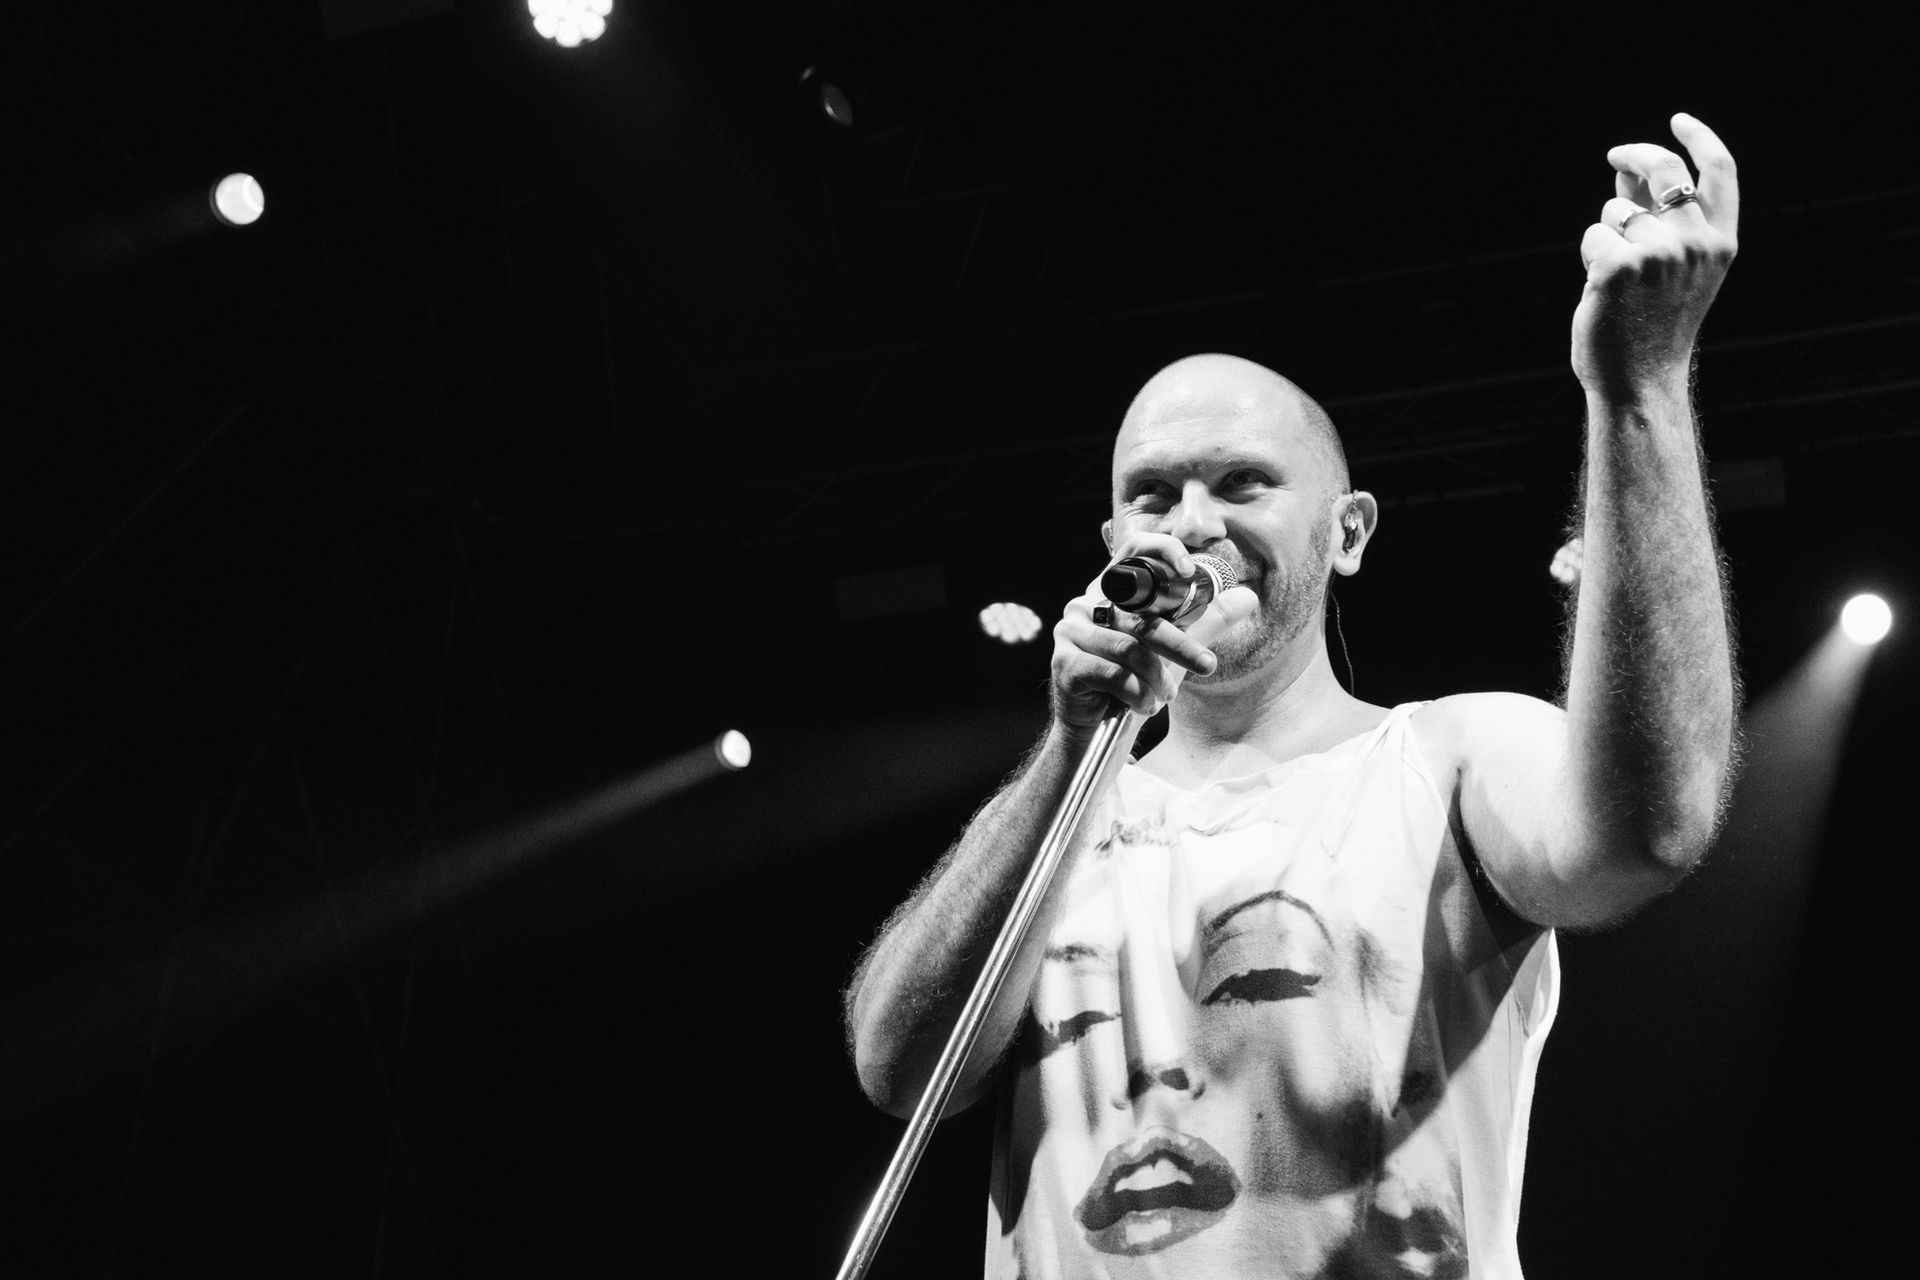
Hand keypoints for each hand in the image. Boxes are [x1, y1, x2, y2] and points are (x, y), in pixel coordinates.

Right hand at [1049, 533, 1258, 730]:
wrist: (1097, 726)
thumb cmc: (1134, 678)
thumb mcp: (1176, 646)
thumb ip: (1207, 619)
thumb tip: (1248, 596)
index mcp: (1113, 591)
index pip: (1133, 550)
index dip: (1162, 550)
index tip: (1190, 570)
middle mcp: (1087, 605)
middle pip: (1140, 616)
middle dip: (1179, 645)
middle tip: (1207, 665)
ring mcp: (1072, 633)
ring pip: (1129, 649)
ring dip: (1156, 678)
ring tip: (1165, 695)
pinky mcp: (1065, 663)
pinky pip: (1112, 674)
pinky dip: (1136, 693)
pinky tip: (1143, 704)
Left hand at [1573, 112, 1738, 399]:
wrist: (1639, 381)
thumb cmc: (1651, 327)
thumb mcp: (1670, 269)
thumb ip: (1657, 218)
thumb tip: (1628, 168)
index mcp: (1720, 244)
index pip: (1720, 172)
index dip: (1700, 138)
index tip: (1678, 122)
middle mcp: (1697, 243)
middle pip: (1664, 170)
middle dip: (1637, 153)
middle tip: (1616, 155)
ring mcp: (1660, 253)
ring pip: (1617, 209)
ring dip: (1607, 232)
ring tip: (1616, 279)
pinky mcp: (1619, 265)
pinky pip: (1594, 234)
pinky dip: (1590, 256)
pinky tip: (1601, 290)